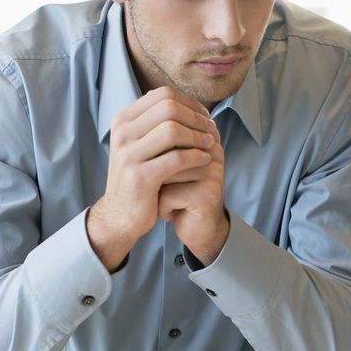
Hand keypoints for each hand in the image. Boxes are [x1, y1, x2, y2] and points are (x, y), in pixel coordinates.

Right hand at [87, 87, 216, 270]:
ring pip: (173, 130)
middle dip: (196, 118)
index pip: (162, 95)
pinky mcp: (139, 177)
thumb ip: (159, 123)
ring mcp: (128, 154)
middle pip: (169, 108)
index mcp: (123, 120)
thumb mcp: (142, 144)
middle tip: (211, 131)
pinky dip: (196, 157)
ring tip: (210, 145)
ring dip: (198, 136)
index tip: (204, 117)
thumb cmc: (139, 176)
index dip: (190, 103)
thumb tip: (190, 103)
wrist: (120, 215)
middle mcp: (122, 133)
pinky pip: (176, 158)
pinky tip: (205, 161)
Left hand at [159, 134, 228, 263]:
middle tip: (155, 182)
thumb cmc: (179, 194)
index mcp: (204, 137)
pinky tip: (168, 212)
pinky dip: (162, 206)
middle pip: (168, 145)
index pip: (171, 126)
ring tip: (164, 198)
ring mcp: (212, 172)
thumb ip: (162, 140)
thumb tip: (137, 119)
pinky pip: (171, 193)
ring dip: (157, 188)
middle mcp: (212, 150)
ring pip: (167, 169)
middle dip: (154, 166)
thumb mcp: (170, 163)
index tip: (152, 165)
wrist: (198, 231)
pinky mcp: (208, 194)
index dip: (154, 148)